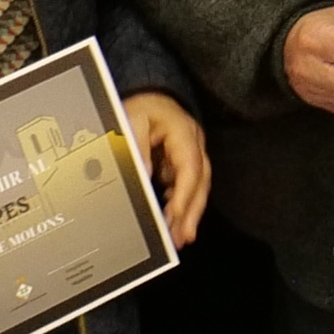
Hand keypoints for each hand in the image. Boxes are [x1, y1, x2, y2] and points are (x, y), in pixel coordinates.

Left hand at [124, 93, 211, 241]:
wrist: (150, 97)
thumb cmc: (142, 107)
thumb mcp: (132, 120)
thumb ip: (137, 146)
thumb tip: (144, 174)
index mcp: (184, 132)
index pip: (190, 167)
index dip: (184, 193)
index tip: (174, 214)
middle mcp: (195, 144)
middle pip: (201, 181)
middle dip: (192, 211)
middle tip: (183, 236)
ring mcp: (193, 154)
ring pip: (198, 186)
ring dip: (189, 212)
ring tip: (180, 236)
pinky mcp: (185, 162)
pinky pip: (187, 185)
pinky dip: (183, 204)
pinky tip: (174, 219)